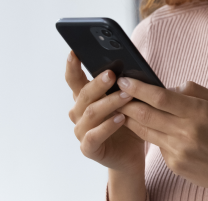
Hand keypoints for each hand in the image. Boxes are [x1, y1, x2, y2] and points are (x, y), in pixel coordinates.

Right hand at [65, 51, 144, 172]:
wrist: (130, 154)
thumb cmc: (128, 123)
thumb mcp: (128, 100)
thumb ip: (126, 85)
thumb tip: (134, 66)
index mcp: (85, 98)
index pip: (74, 79)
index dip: (72, 66)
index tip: (75, 52)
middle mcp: (79, 113)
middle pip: (84, 94)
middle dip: (98, 83)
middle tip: (112, 74)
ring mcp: (82, 131)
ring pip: (91, 113)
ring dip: (109, 102)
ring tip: (127, 96)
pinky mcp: (88, 148)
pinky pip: (94, 136)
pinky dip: (107, 126)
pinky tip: (121, 119)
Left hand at [116, 79, 207, 199]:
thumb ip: (195, 91)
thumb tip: (170, 86)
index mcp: (198, 112)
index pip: (160, 97)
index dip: (139, 87)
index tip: (125, 79)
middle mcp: (186, 131)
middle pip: (146, 113)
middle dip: (127, 101)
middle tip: (114, 91)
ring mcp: (178, 149)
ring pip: (145, 130)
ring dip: (130, 117)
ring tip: (121, 106)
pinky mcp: (174, 163)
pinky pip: (157, 143)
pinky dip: (149, 132)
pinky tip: (143, 125)